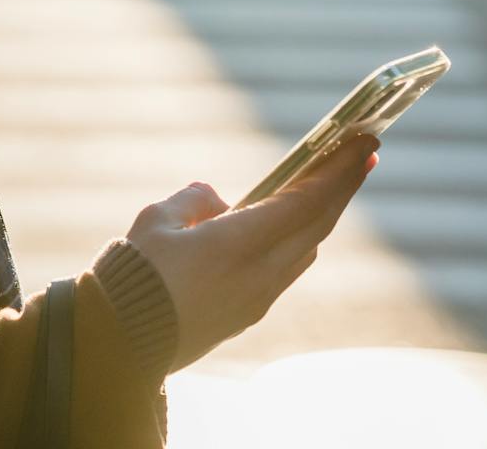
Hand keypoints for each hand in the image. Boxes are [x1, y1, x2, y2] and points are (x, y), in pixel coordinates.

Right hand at [123, 135, 377, 371]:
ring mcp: (258, 298)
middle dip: (343, 186)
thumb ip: (193, 200)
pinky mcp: (247, 313)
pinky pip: (288, 267)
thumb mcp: (157, 221)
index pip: (306, 201)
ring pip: (307, 248)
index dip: (338, 170)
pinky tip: (293, 224)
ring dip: (323, 213)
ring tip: (330, 184)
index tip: (364, 143)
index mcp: (240, 244)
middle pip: (318, 224)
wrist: (123, 344)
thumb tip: (217, 200)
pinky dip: (301, 236)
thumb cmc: (134, 276)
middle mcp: (260, 274)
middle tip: (363, 153)